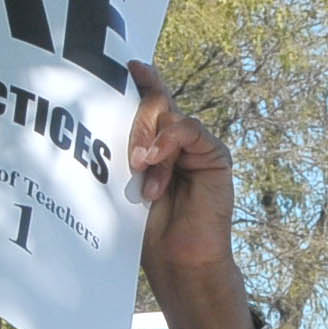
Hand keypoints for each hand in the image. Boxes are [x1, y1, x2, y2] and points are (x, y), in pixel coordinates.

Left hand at [128, 60, 247, 328]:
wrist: (179, 262)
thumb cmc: (149, 232)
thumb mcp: (128, 182)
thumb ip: (129, 150)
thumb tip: (113, 115)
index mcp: (157, 148)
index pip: (151, 107)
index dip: (144, 83)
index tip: (131, 67)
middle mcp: (178, 144)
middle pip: (155, 107)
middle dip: (136, 121)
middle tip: (127, 153)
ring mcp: (198, 149)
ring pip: (170, 117)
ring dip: (149, 140)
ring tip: (139, 168)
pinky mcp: (215, 156)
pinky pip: (190, 130)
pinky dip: (170, 139)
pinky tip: (154, 159)